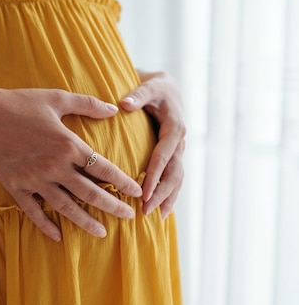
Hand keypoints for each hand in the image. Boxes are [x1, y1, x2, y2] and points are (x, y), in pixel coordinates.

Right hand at [0, 88, 142, 240]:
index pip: (104, 169)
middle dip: (112, 207)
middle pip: (90, 193)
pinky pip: (33, 211)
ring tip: (101, 233)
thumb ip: (88, 104)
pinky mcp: (16, 187)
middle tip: (129, 217)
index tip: (137, 192)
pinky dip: (45, 225)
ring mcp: (34, 179)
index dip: (123, 182)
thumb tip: (114, 109)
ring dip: (85, 222)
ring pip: (66, 207)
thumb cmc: (20, 102)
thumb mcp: (57, 98)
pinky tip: (58, 236)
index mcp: (68, 145)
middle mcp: (55, 166)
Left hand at [120, 70, 185, 218]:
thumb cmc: (154, 88)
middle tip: (145, 210)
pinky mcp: (175, 156)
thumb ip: (138, 95)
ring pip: (177, 179)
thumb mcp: (148, 86)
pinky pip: (175, 179)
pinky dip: (170, 195)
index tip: (143, 191)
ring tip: (155, 217)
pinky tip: (162, 212)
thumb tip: (124, 104)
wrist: (167, 88)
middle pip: (173, 173)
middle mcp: (180, 142)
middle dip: (160, 193)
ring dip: (167, 199)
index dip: (154, 174)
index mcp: (174, 127)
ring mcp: (180, 151)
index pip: (164, 155)